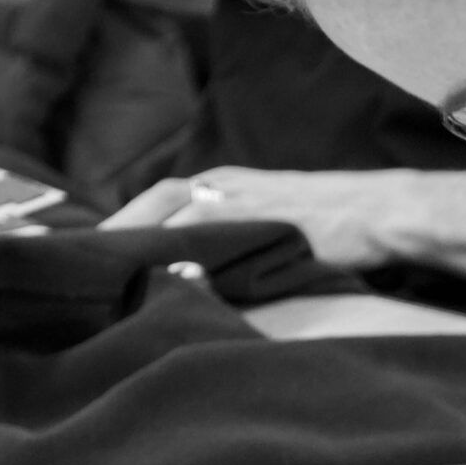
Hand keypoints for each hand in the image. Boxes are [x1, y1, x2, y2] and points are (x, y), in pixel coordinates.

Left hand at [100, 165, 404, 267]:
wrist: (380, 210)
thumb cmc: (337, 223)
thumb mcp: (275, 225)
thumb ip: (235, 242)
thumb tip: (200, 275)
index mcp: (225, 184)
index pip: (160, 199)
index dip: (125, 222)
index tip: (95, 250)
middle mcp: (224, 186)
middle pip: (155, 203)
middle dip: (117, 231)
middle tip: (85, 264)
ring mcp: (240, 202)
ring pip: (173, 220)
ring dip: (140, 246)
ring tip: (109, 277)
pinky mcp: (257, 222)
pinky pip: (205, 237)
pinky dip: (179, 257)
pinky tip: (160, 280)